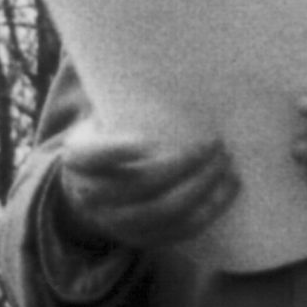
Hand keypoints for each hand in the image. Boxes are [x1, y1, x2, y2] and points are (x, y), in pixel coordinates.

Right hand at [55, 123, 238, 250]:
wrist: (85, 196)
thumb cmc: (105, 145)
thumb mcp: (99, 123)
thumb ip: (122, 105)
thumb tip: (167, 67)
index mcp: (77, 161)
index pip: (92, 157)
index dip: (119, 150)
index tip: (149, 139)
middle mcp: (92, 197)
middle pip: (141, 185)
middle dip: (183, 165)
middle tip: (214, 144)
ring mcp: (116, 223)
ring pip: (164, 211)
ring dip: (202, 188)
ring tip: (226, 164)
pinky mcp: (141, 240)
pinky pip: (180, 231)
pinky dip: (210, 210)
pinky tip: (229, 188)